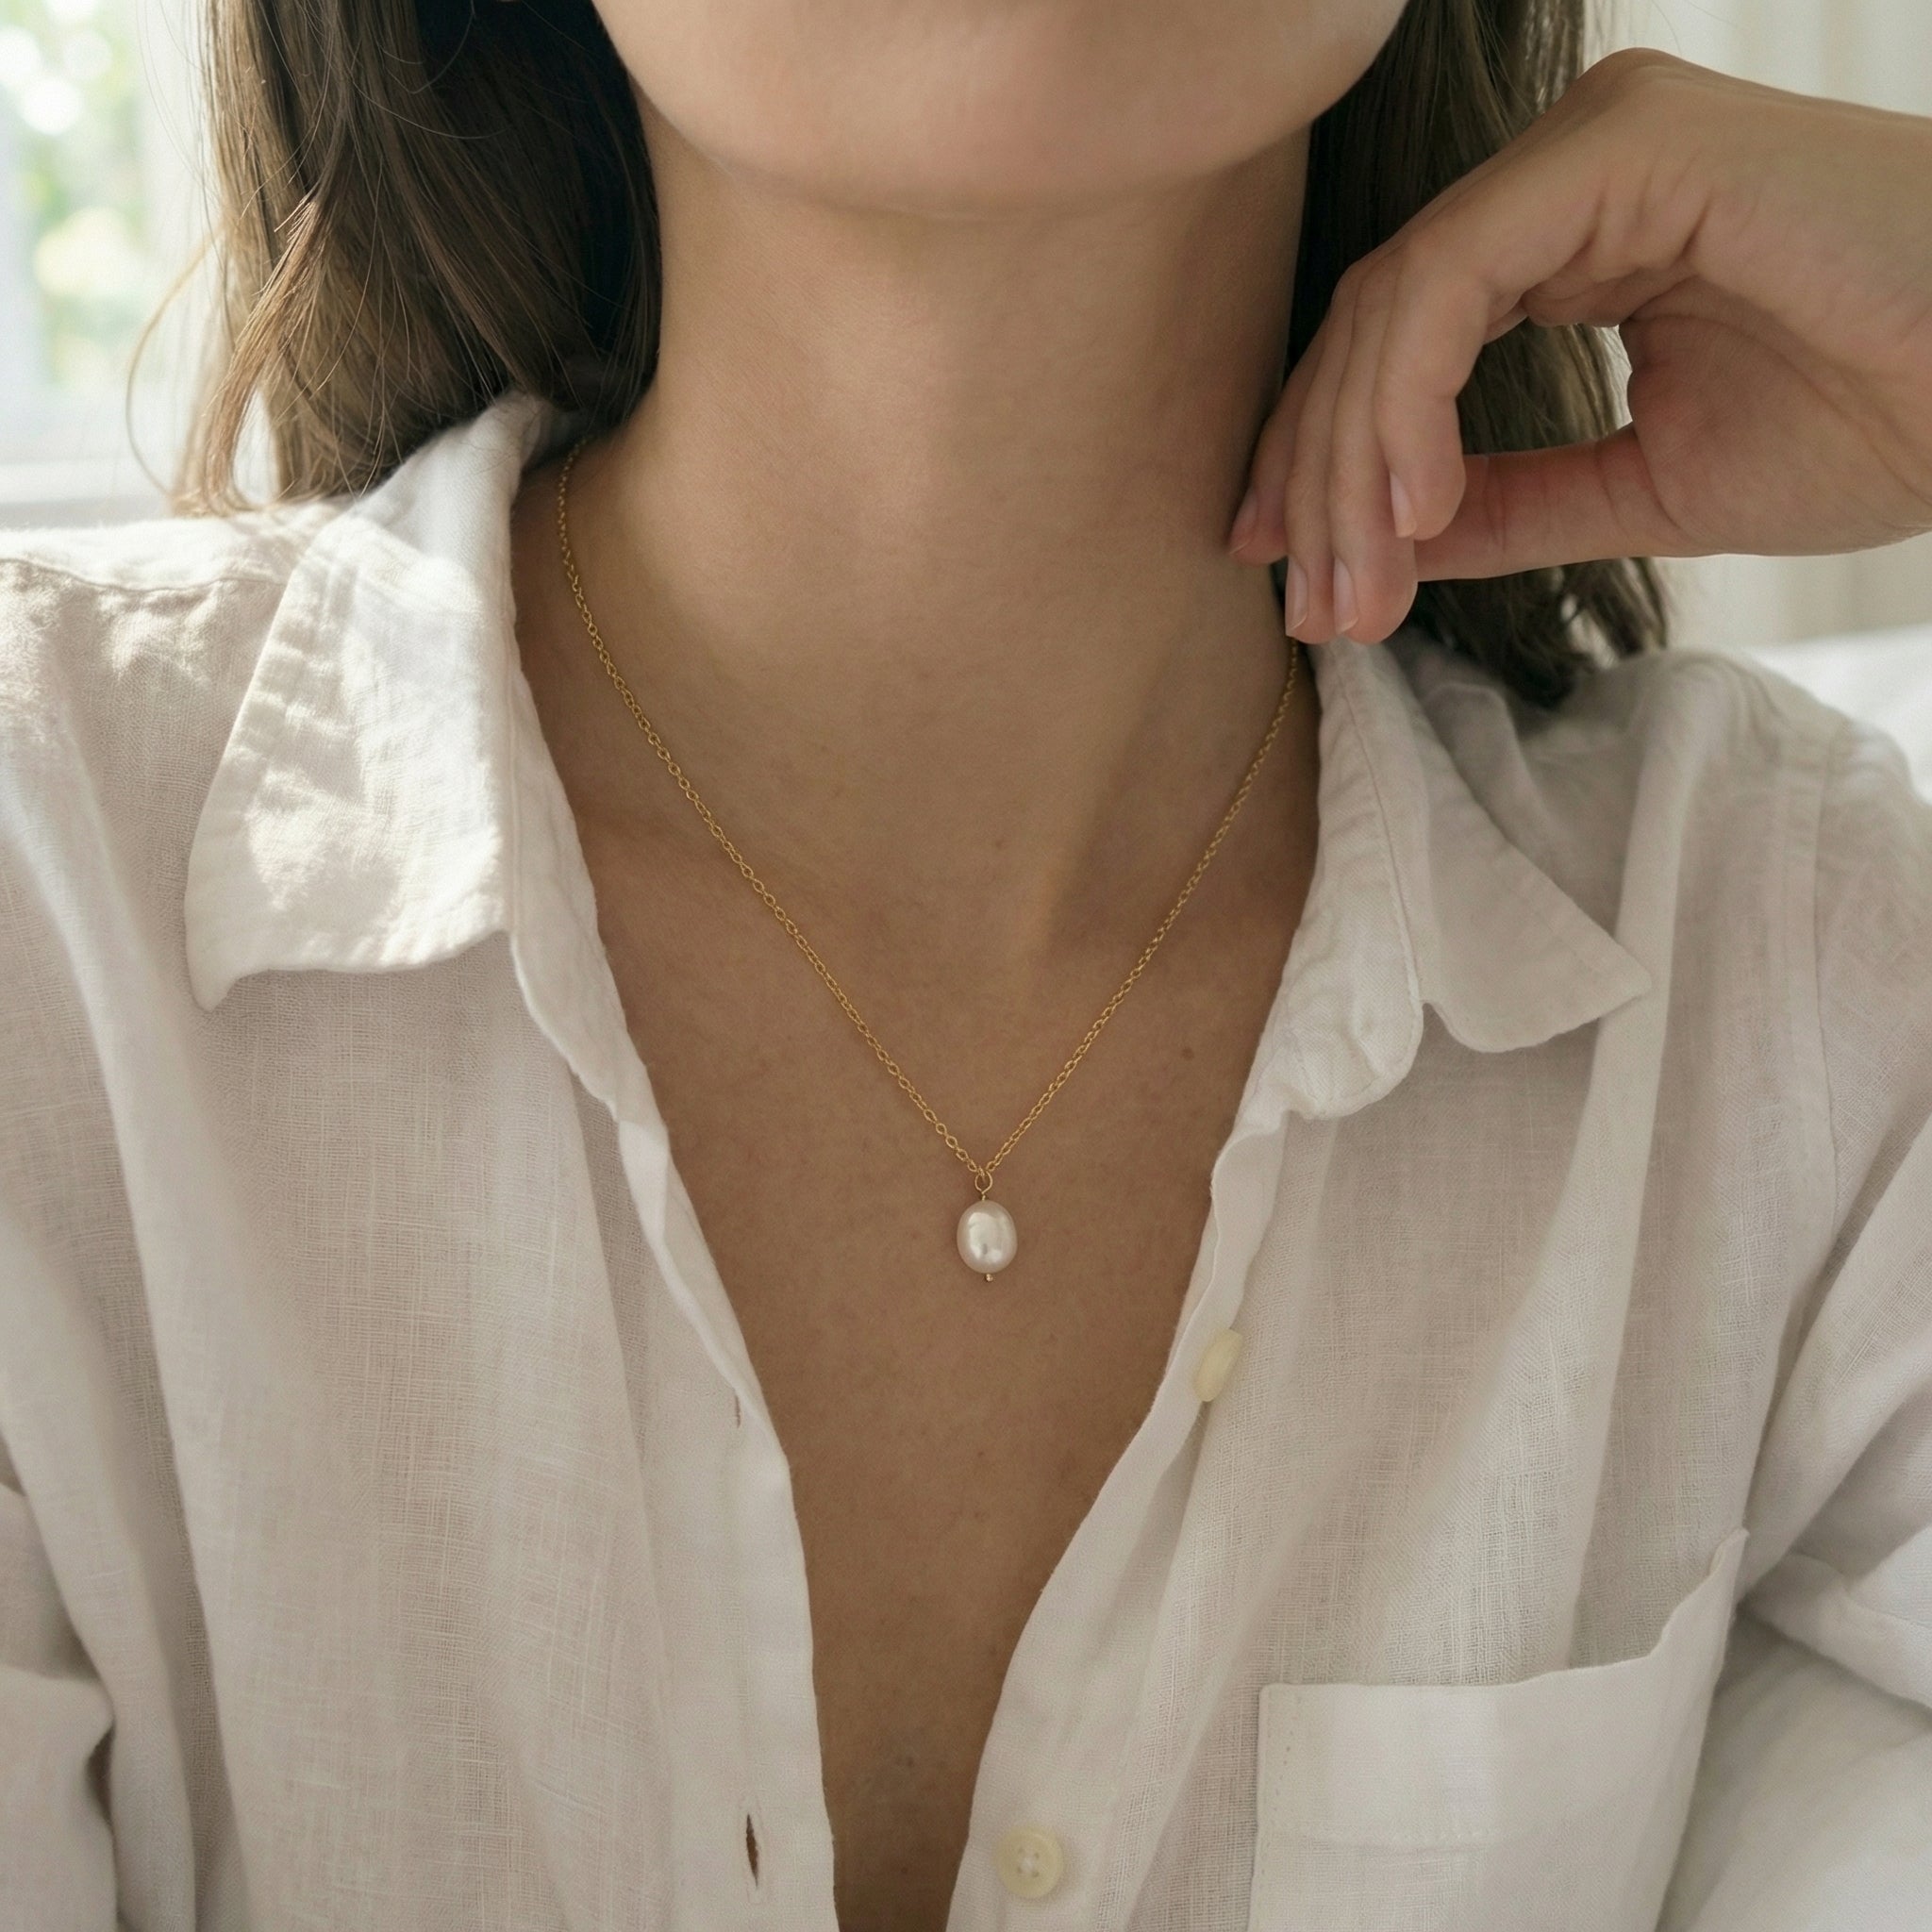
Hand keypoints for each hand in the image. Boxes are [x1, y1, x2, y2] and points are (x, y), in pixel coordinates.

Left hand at [1227, 48, 1931, 643]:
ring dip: (1352, 466)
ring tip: (1357, 590)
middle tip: (1314, 613)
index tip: (1296, 579)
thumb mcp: (1647, 486)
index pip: (1398, 339)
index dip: (1325, 464)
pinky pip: (1452, 277)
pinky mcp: (1628, 143)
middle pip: (1376, 325)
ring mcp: (1596, 142)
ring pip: (1395, 304)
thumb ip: (1511, 502)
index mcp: (1577, 228)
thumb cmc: (1883, 416)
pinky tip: (1411, 510)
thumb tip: (1391, 544)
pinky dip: (1408, 402)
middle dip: (1322, 484)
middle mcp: (1572, 168)